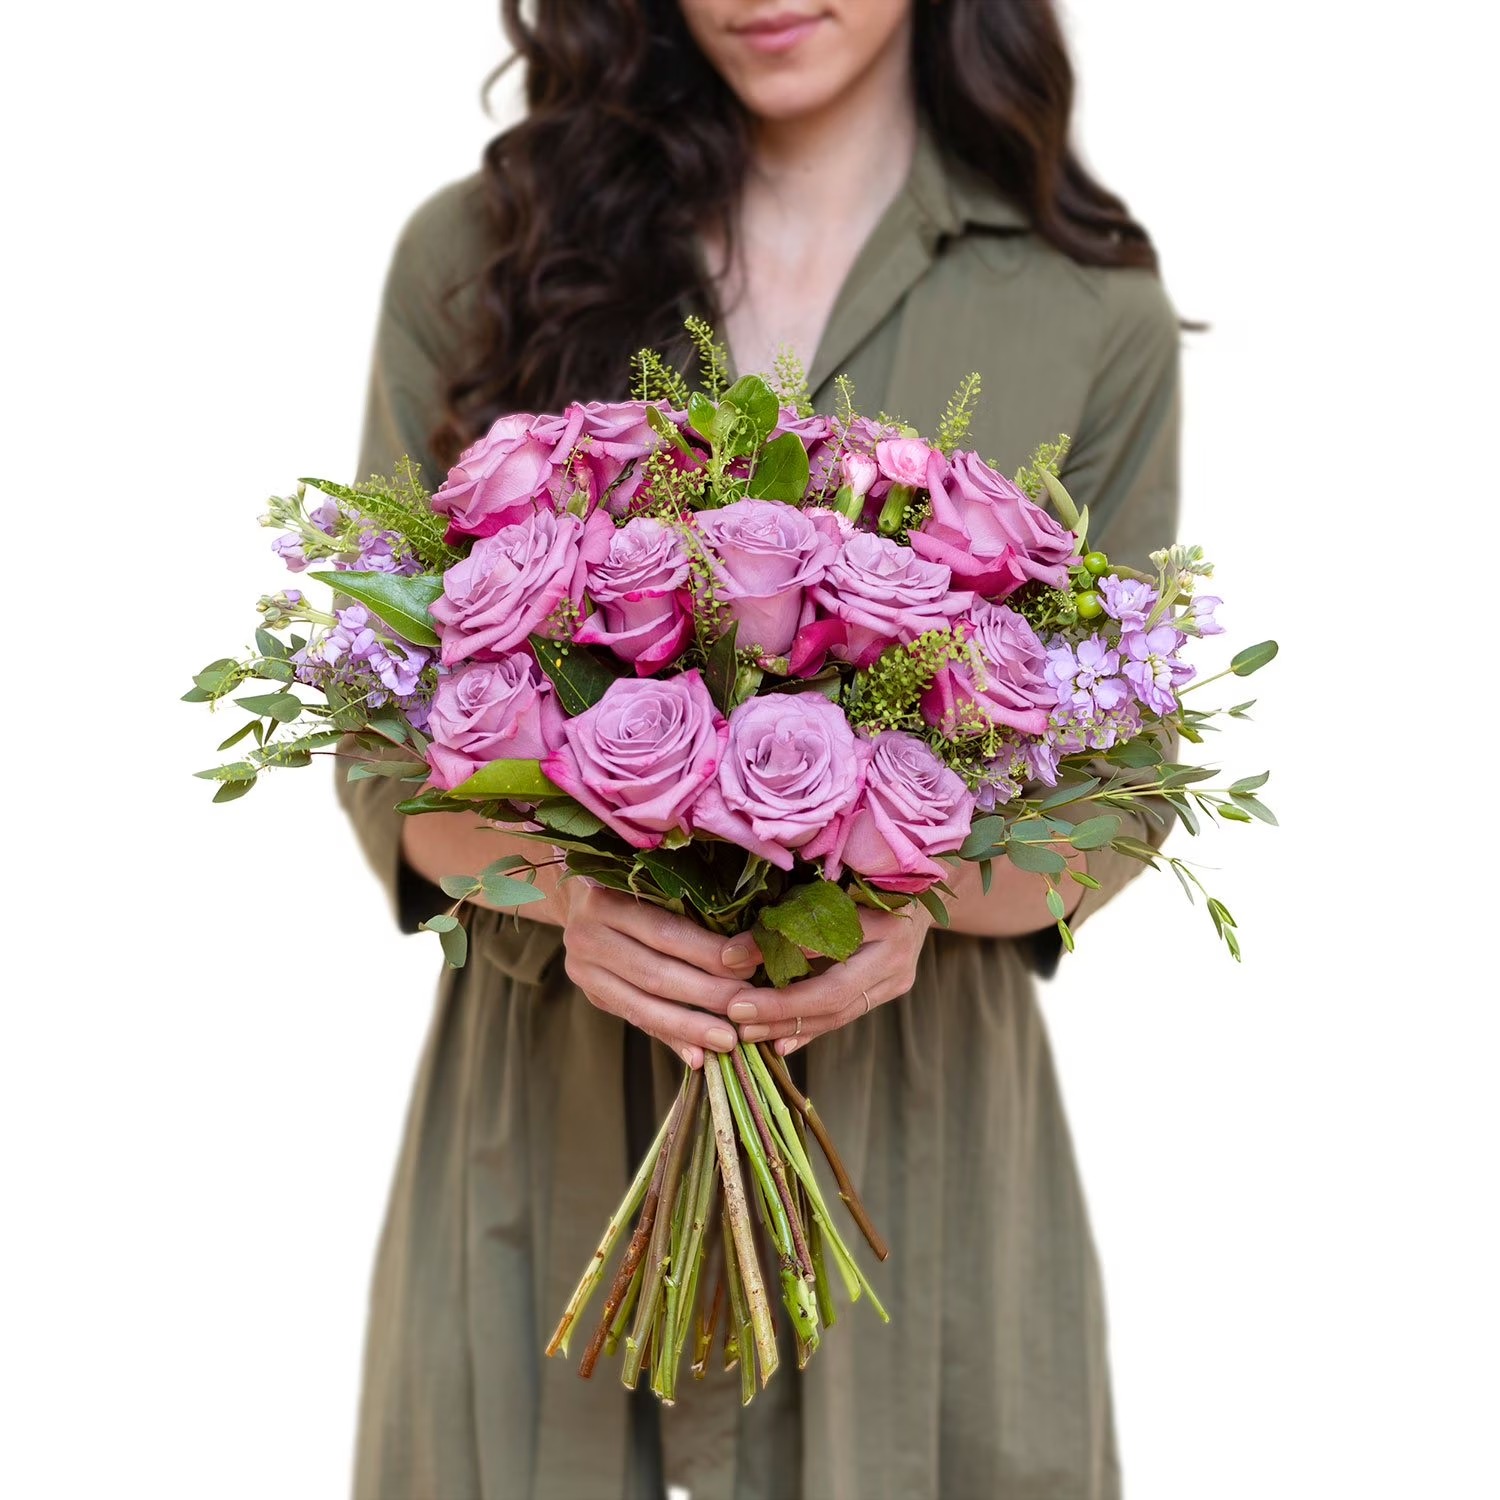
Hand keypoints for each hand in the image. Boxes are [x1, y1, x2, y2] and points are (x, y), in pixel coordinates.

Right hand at [560, 881, 761, 1068]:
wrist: (581, 901)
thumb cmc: (635, 888)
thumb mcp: (654, 888)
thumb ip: (690, 917)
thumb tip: (745, 954)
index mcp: (607, 898)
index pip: (665, 933)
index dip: (708, 953)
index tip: (748, 967)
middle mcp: (587, 934)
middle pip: (655, 973)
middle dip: (705, 994)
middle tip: (745, 1009)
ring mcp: (582, 968)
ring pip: (643, 1005)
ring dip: (689, 1026)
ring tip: (727, 1040)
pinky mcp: (590, 994)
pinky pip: (635, 1019)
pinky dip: (669, 1037)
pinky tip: (697, 1055)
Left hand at [723, 904, 934, 1053]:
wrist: (920, 894)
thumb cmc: (865, 879)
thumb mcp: (831, 886)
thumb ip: (790, 916)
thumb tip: (731, 955)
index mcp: (878, 916)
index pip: (820, 940)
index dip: (773, 952)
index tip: (729, 960)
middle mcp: (893, 954)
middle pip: (833, 993)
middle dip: (781, 1008)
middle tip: (736, 1013)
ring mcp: (896, 978)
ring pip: (839, 1013)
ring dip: (789, 1025)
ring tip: (748, 1030)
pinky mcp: (890, 991)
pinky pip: (845, 1015)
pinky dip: (810, 1029)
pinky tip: (779, 1043)